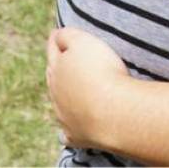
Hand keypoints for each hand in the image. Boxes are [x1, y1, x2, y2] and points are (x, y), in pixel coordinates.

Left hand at [45, 27, 131, 148]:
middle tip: (62, 61)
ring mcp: (64, 116)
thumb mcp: (84, 42)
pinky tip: (69, 130)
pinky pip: (68, 133)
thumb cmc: (102, 72)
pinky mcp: (76, 135)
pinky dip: (69, 130)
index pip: (53, 47)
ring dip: (64, 97)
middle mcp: (56, 92)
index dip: (56, 39)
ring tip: (71, 92)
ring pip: (59, 104)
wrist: (115, 113)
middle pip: (53, 76)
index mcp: (56, 67)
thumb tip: (56, 35)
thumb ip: (67, 35)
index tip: (56, 33)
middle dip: (57, 67)